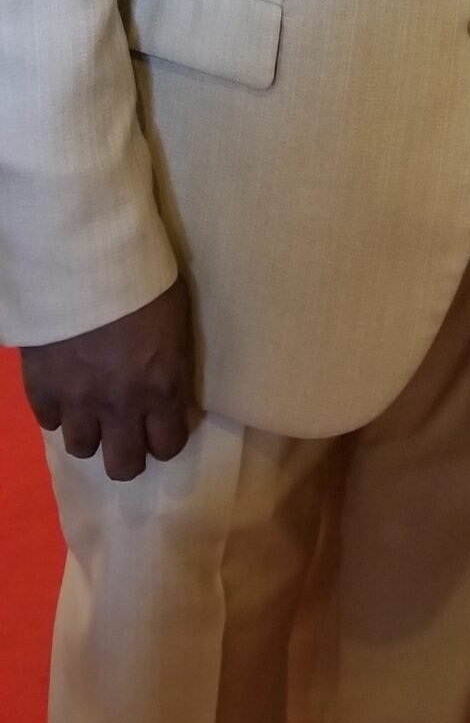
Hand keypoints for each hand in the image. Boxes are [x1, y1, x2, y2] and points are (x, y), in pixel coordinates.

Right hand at [21, 277, 196, 481]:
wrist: (82, 257)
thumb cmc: (142, 276)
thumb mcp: (175, 318)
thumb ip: (169, 362)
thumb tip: (164, 386)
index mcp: (162, 387)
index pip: (168, 446)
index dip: (164, 440)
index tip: (160, 428)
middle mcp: (120, 406)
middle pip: (124, 466)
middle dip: (128, 453)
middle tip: (127, 432)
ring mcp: (76, 401)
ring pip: (82, 449)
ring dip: (90, 432)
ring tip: (92, 409)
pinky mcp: (41, 389)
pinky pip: (48, 422)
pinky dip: (57, 410)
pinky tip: (64, 389)